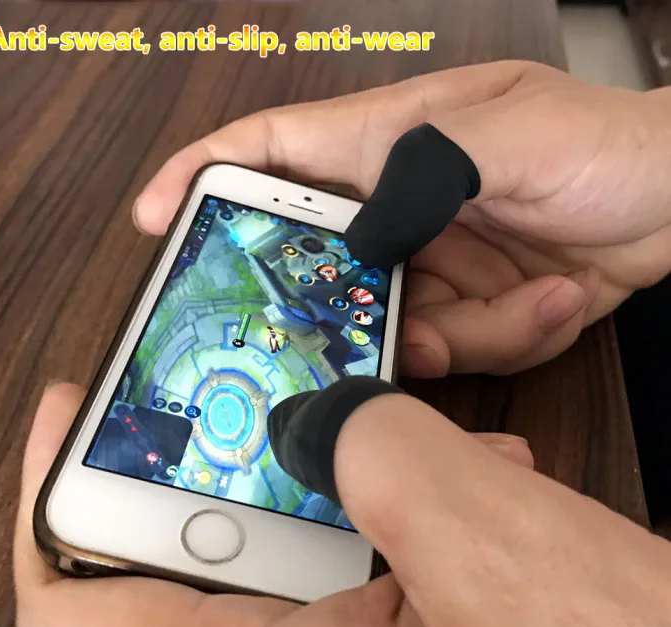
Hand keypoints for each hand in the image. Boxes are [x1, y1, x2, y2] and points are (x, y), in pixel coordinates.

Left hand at [17, 383, 670, 626]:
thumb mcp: (491, 550)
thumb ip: (382, 454)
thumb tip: (330, 411)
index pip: (80, 613)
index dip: (52, 501)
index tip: (76, 405)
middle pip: (187, 558)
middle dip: (222, 460)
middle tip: (249, 385)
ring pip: (293, 551)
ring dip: (331, 475)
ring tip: (379, 415)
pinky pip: (362, 571)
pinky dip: (392, 511)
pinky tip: (466, 473)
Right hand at [134, 61, 670, 375]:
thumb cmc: (607, 145)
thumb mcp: (516, 139)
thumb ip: (429, 174)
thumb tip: (366, 232)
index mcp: (393, 145)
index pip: (275, 151)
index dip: (206, 175)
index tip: (156, 214)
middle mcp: (401, 210)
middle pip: (323, 267)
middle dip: (343, 308)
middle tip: (381, 326)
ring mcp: (433, 266)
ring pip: (396, 327)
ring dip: (459, 332)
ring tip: (525, 298)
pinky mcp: (470, 311)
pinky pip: (456, 349)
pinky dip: (509, 335)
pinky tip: (558, 298)